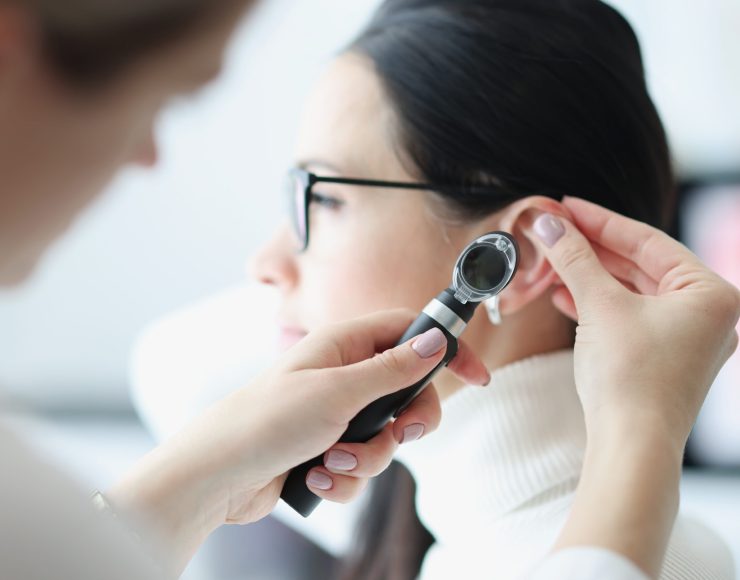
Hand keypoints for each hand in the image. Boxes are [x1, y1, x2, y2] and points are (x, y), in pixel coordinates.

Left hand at [109, 309, 488, 573]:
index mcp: (344, 345)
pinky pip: (362, 466)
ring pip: (387, 436)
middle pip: (407, 391)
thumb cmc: (265, 421)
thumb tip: (436, 342)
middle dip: (407, 422)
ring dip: (368, 457)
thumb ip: (392, 369)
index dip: (445, 348)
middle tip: (401, 434)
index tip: (476, 375)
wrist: (218, 476)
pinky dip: (345, 478)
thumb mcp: (338, 391)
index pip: (409, 331)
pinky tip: (317, 479)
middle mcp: (343, 376)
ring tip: (333, 462)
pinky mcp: (327, 450)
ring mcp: (336, 415)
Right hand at [528, 197, 739, 577]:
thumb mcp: (600, 305)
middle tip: (554, 229)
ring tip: (552, 260)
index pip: (648, 240)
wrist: (631, 445)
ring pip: (631, 291)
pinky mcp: (664, 356)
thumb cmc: (630, 377)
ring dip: (590, 275)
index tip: (565, 206)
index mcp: (711, 292)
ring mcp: (687, 337)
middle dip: (591, 248)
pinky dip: (597, 303)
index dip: (600, 220)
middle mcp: (708, 313)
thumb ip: (574, 257)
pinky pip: (629, 316)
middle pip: (639, 264)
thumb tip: (547, 222)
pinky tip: (564, 294)